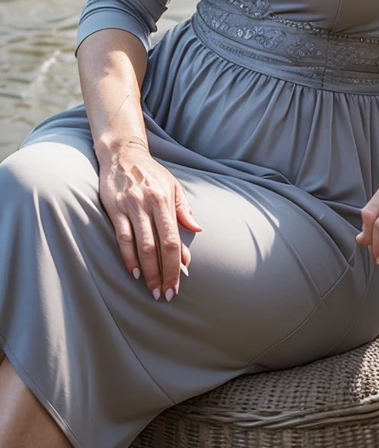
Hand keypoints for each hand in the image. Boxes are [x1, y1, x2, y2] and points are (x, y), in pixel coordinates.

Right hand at [98, 143, 201, 300]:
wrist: (122, 153)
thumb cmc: (151, 173)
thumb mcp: (173, 186)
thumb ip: (183, 209)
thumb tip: (196, 230)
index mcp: (165, 200)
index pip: (173, 239)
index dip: (177, 264)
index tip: (179, 283)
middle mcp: (148, 204)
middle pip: (158, 246)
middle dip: (163, 273)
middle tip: (166, 294)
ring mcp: (130, 207)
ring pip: (140, 245)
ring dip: (147, 271)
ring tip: (152, 289)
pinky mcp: (113, 208)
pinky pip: (121, 237)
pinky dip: (128, 256)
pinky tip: (133, 271)